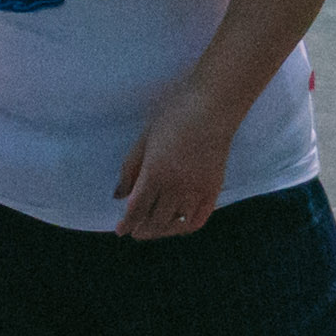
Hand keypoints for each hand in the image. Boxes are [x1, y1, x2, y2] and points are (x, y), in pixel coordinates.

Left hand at [113, 73, 241, 239]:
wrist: (214, 104)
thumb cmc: (174, 115)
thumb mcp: (143, 139)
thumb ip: (130, 169)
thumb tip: (119, 196)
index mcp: (156, 174)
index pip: (137, 209)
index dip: (127, 223)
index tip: (120, 231)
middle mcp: (177, 186)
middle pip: (156, 220)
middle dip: (143, 230)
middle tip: (134, 231)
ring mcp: (199, 188)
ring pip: (178, 223)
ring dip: (163, 231)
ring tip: (153, 230)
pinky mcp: (215, 186)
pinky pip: (202, 217)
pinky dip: (188, 226)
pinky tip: (179, 224)